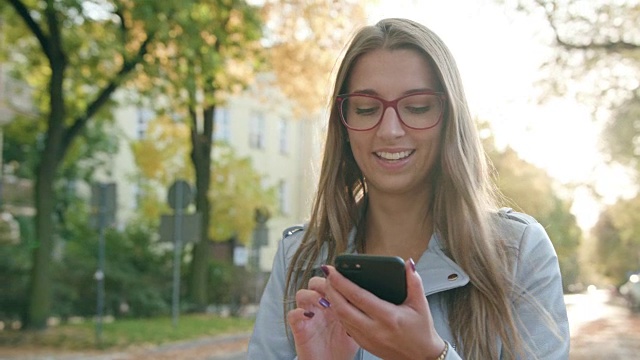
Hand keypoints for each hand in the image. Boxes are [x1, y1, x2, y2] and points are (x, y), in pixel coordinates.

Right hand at [287, 276, 358, 359]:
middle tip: (333, 289)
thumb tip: (374, 298)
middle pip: (314, 282)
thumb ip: (359, 312)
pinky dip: (299, 312)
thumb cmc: (342, 347)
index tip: (344, 276)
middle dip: (323, 283)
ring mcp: (308, 316)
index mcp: (332, 303)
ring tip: (324, 303)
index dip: (335, 277)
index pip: (330, 282)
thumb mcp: (356, 326)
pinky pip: (292, 314)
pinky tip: (310, 316)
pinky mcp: (299, 328)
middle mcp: (319, 307)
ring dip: (312, 295)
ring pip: (301, 294)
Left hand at [323, 259, 445, 359]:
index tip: (333, 270)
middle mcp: (375, 329)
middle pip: (343, 308)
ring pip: (341, 318)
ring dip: (333, 301)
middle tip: (328, 276)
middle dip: (331, 290)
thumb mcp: (421, 304)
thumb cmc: (421, 330)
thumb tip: (407, 263)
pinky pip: (346, 326)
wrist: (421, 357)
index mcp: (388, 317)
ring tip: (330, 286)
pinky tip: (338, 302)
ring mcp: (367, 338)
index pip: (358, 296)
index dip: (342, 282)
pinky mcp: (364, 344)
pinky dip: (339, 312)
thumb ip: (414, 282)